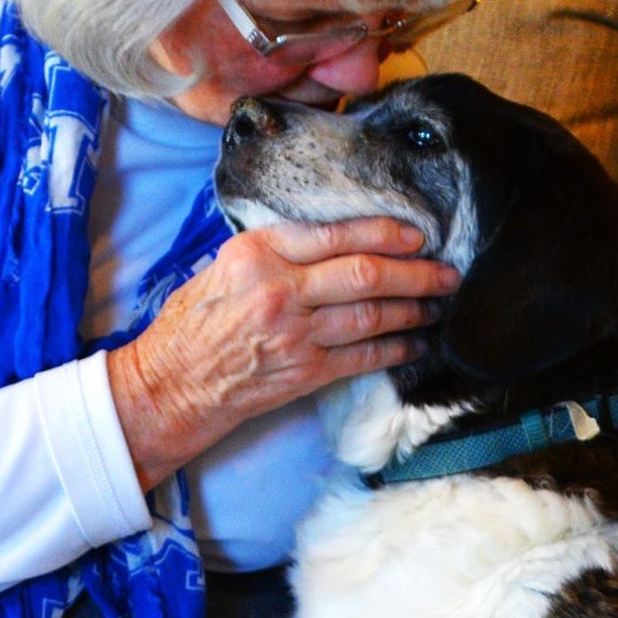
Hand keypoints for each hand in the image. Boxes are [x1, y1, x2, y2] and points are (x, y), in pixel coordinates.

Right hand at [107, 218, 459, 489]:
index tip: (415, 234)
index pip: (336, 235)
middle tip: (447, 272)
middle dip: (415, 272)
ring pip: (372, 316)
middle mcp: (279, 289)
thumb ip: (278, 251)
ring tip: (437, 304)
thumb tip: (337, 239)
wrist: (170, 383)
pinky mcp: (304, 373)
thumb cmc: (195, 322)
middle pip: (365, 274)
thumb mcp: (225, 266)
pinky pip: (363, 357)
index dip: (385, 233)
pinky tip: (415, 343)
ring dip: (414, 310)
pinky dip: (395, 349)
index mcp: (259, 253)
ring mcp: (294, 334)